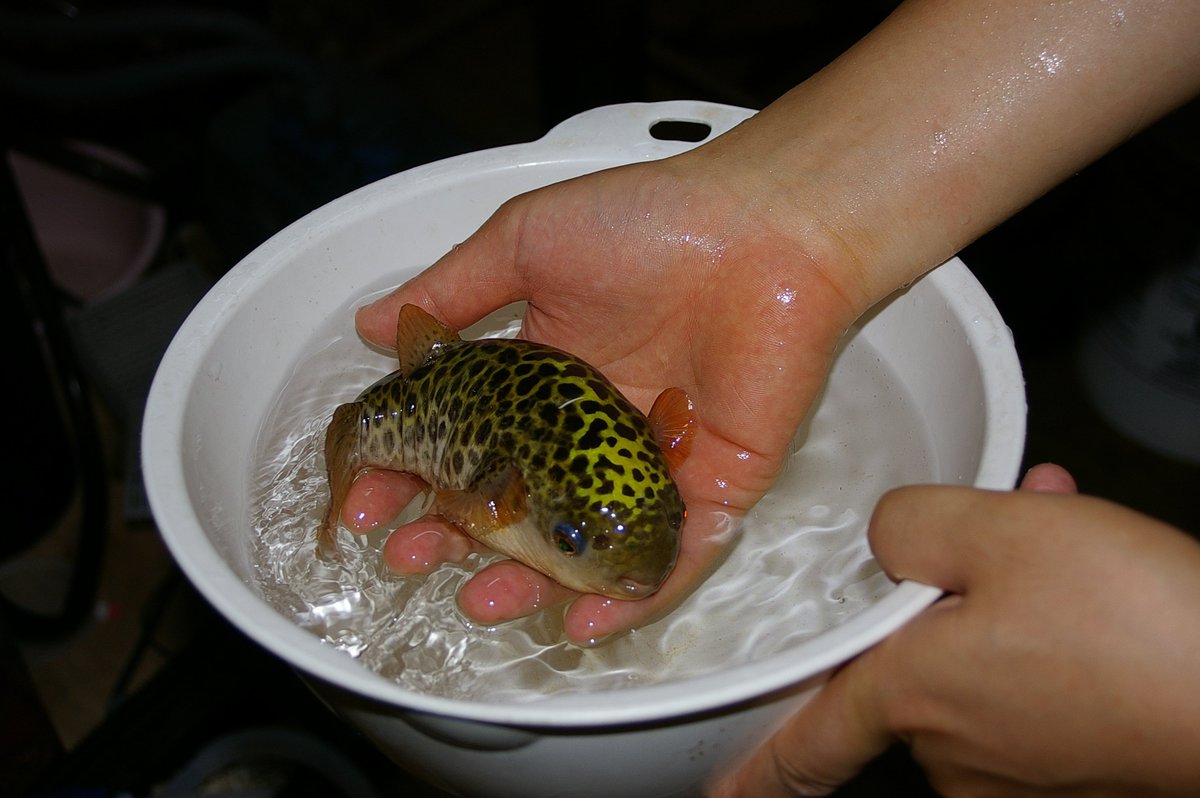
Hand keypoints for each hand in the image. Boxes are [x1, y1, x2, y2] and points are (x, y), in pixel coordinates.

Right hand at [343, 153, 866, 644]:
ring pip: (584, 542)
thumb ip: (452, 289)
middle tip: (412, 559)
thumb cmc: (651, 221)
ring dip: (531, 581)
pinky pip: (669, 555)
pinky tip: (581, 623)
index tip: (367, 500)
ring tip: (481, 600)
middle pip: (516, 504)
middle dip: (458, 541)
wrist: (765, 228)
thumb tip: (370, 326)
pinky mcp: (713, 486)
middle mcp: (592, 427)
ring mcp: (649, 462)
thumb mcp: (526, 243)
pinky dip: (629, 595)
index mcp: (545, 375)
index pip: (466, 439)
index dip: (413, 474)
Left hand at [714, 463, 1199, 795]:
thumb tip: (888, 544)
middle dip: (944, 599)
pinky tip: (1100, 586)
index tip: (725, 795)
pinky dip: (1053, 634)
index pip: (810, 745)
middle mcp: (959, 752)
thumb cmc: (1131, 622)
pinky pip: (1037, 686)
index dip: (761, 772)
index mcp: (915, 699)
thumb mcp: (996, 531)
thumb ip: (909, 526)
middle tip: (1000, 540)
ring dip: (1010, 602)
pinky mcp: (1082, 771)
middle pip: (914, 669)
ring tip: (1070, 546)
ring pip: (983, 664)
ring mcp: (1025, 773)